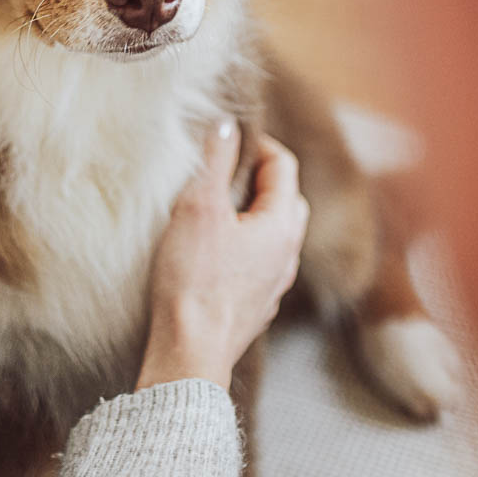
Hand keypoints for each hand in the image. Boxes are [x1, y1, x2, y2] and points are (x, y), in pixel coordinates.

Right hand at [136, 122, 309, 391]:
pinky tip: (214, 254)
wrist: (190, 352)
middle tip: (224, 171)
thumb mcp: (199, 207)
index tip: (229, 139)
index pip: (283, 166)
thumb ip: (215, 161)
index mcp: (281, 225)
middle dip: (259, 179)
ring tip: (216, 210)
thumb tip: (227, 124)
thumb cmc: (194, 280)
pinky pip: (259, 265)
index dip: (258, 144)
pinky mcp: (256, 308)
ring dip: (251, 216)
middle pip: (285, 200)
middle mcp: (287, 254)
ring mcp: (274, 285)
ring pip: (273, 236)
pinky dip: (243, 248)